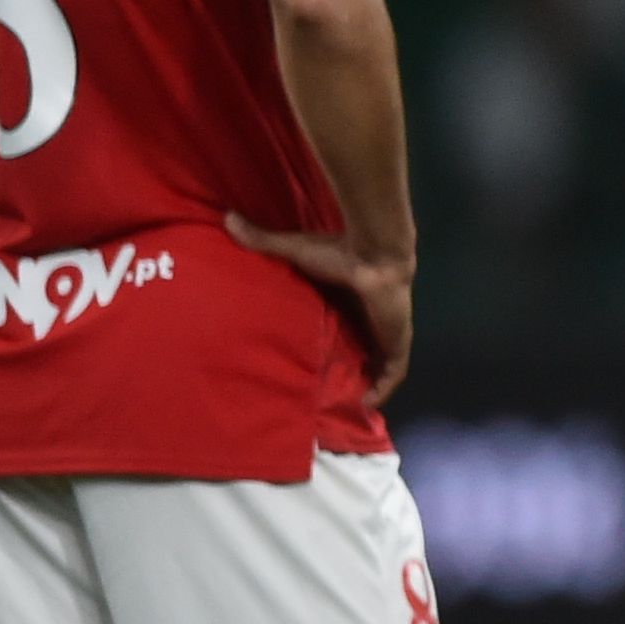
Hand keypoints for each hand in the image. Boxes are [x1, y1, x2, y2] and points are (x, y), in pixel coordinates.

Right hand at [226, 213, 415, 404]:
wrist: (374, 254)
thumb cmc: (338, 252)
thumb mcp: (294, 249)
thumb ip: (262, 240)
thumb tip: (227, 218)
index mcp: (347, 301)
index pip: (338, 328)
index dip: (328, 346)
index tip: (309, 362)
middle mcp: (367, 318)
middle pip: (358, 351)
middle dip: (346, 371)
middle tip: (323, 393)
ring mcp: (385, 331)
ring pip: (376, 365)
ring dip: (365, 384)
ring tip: (343, 406)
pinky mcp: (397, 342)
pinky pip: (393, 373)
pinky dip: (382, 389)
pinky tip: (367, 405)